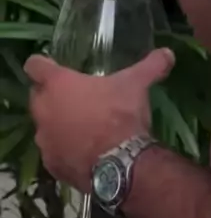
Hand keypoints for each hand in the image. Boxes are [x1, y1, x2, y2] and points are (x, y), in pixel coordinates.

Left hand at [25, 48, 174, 192]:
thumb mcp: (137, 84)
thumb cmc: (121, 114)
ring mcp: (45, 140)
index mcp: (58, 85)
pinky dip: (64, 148)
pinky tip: (84, 150)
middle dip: (51, 95)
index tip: (51, 66)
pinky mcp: (51, 165)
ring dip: (57, 123)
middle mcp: (44, 111)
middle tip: (75, 96)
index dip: (41, 64)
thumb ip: (151, 65)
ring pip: (44, 125)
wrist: (121, 164)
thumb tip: (168, 53)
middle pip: (37, 96)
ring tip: (82, 125)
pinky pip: (53, 151)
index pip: (35, 66)